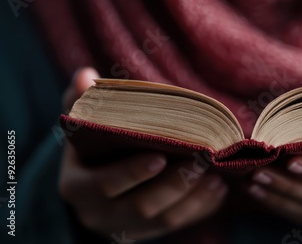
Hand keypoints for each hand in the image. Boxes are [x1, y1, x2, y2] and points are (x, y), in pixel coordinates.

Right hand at [59, 68, 227, 239]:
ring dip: (194, 197)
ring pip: (165, 219)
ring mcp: (128, 227)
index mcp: (78, 187)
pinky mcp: (151, 231)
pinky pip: (180, 223)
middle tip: (201, 159)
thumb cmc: (92, 150)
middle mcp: (101, 214)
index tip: (160, 156)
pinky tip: (219, 186)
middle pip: (142, 206)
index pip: (105, 184)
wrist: (95, 191)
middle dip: (174, 184)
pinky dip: (201, 207)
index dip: (132, 173)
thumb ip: (81, 102)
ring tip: (217, 173)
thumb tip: (86, 76)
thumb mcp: (82, 128)